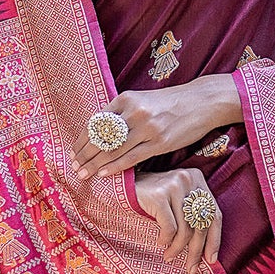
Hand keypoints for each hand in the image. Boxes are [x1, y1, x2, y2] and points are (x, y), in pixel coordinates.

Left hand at [72, 75, 242, 181]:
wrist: (201, 101)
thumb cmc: (171, 103)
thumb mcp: (143, 100)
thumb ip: (123, 114)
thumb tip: (101, 134)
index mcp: (126, 99)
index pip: (96, 122)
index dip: (82, 139)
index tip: (73, 152)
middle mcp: (134, 111)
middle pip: (101, 137)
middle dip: (85, 154)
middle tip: (74, 166)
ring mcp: (147, 127)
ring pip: (113, 150)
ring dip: (95, 164)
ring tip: (83, 174)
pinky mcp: (160, 142)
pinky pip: (132, 158)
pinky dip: (115, 167)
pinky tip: (103, 173)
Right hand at [133, 170, 222, 273]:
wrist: (119, 187)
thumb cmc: (149, 200)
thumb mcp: (175, 203)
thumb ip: (191, 216)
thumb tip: (207, 252)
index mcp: (197, 179)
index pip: (214, 214)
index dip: (215, 239)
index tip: (211, 260)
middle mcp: (188, 179)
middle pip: (201, 223)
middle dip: (197, 250)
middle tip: (191, 268)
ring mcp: (174, 185)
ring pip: (185, 228)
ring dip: (178, 249)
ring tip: (169, 257)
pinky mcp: (158, 195)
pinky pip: (170, 227)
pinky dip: (165, 240)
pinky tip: (160, 244)